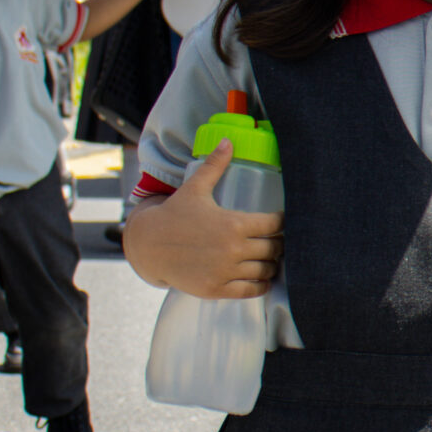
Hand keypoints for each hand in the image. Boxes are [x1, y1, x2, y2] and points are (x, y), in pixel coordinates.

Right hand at [120, 141, 283, 298]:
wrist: (148, 245)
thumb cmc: (174, 214)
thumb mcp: (195, 188)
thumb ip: (214, 166)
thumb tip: (227, 141)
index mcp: (234, 223)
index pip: (275, 224)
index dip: (282, 221)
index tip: (281, 221)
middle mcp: (233, 249)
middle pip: (274, 248)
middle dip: (279, 243)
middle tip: (277, 240)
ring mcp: (226, 271)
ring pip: (265, 270)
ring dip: (271, 264)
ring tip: (270, 258)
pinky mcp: (217, 289)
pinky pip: (251, 290)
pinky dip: (261, 284)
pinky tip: (261, 277)